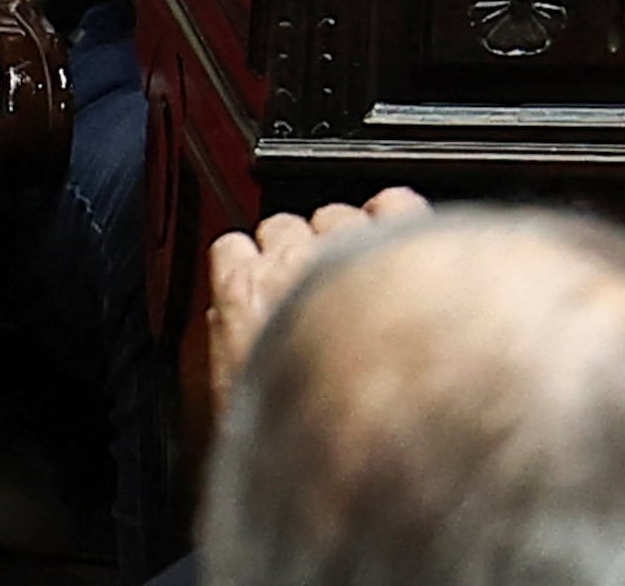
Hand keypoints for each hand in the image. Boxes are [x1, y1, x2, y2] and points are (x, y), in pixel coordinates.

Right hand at [201, 189, 430, 404]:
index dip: (244, 265)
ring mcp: (350, 240)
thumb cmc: (313, 419)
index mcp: (245, 291)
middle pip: (284, 226)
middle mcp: (295, 256)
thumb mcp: (239, 400)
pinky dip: (394, 218)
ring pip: (337, 215)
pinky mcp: (403, 234)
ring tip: (359, 279)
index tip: (255, 283)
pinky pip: (392, 204)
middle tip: (311, 290)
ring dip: (344, 239)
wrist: (387, 407)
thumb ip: (227, 346)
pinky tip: (396, 242)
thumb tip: (222, 324)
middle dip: (294, 252)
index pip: (230, 250)